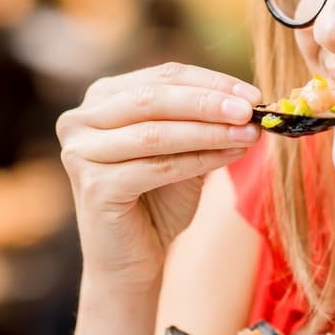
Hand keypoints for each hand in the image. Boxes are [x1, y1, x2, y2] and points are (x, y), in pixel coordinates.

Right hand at [56, 62, 260, 286]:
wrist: (133, 258)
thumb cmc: (159, 199)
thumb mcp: (185, 149)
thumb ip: (206, 122)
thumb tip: (250, 103)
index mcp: (102, 98)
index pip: (164, 76)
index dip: (211, 82)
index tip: (253, 93)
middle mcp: (81, 120)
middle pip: (154, 98)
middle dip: (209, 103)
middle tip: (250, 110)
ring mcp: (81, 153)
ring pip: (156, 133)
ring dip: (210, 131)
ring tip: (249, 134)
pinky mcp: (94, 186)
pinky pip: (157, 166)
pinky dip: (199, 159)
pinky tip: (230, 156)